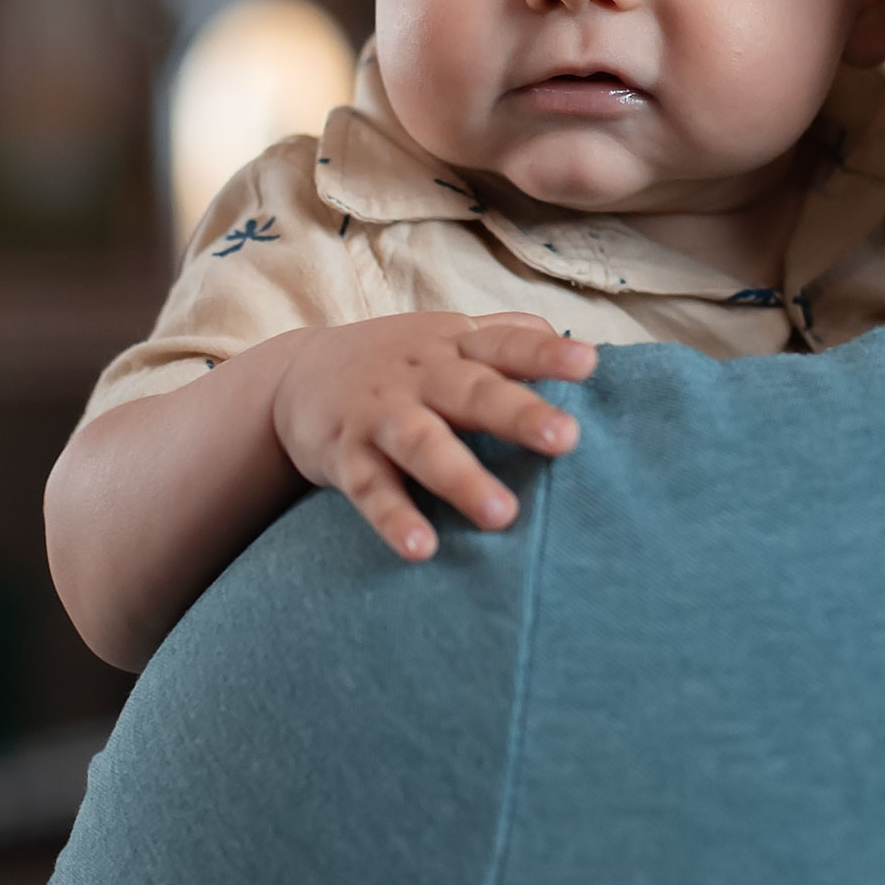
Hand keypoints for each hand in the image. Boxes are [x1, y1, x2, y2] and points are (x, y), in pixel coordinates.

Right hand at [267, 313, 596, 562]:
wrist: (296, 376)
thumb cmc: (400, 363)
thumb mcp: (448, 337)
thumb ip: (509, 336)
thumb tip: (586, 348)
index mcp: (455, 345)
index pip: (506, 343)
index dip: (545, 353)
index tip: (588, 363)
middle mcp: (421, 375)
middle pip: (473, 393)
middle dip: (518, 414)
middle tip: (565, 438)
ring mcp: (381, 415)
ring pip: (423, 445)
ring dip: (461, 478)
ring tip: (502, 514)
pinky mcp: (346, 456)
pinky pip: (371, 490)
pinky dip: (394, 518)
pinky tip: (421, 548)